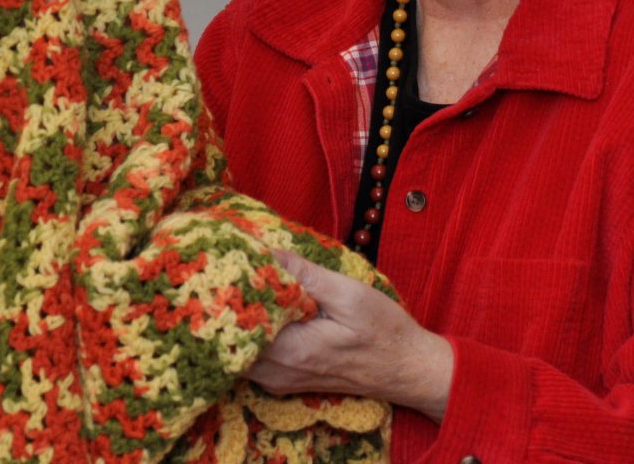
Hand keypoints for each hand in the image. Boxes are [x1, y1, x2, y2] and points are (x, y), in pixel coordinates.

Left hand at [246, 250, 452, 422]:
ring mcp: (278, 380)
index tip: (227, 261)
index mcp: (291, 351)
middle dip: (226, 304)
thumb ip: (305, 276)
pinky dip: (246, 331)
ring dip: (235, 317)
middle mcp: (277, 373)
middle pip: (229, 339)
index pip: (239, 322)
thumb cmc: (383, 331)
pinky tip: (255, 304)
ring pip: (236, 349)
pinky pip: (250, 356)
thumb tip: (267, 252)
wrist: (407, 368)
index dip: (228, 291)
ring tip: (239, 281)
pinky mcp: (284, 378)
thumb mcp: (349, 294)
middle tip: (227, 267)